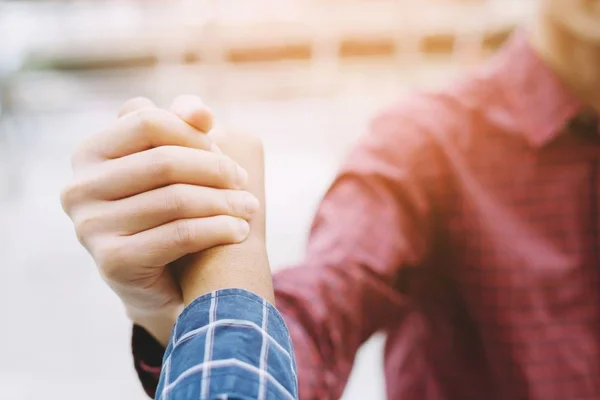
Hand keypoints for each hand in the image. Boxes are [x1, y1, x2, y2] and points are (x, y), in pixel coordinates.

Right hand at [60, 96, 259, 343]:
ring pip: (176, 199)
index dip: (193, 134)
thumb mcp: (174, 165)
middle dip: (215, 169)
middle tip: (244, 182)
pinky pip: (180, 234)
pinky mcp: (112, 261)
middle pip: (164, 161)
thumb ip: (183, 128)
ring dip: (224, 202)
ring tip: (249, 207)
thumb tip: (202, 113)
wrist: (164, 281)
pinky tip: (239, 231)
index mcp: (89, 153)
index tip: (223, 150)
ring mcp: (90, 226)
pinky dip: (218, 229)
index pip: (147, 121)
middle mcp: (79, 187)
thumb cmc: (170, 212)